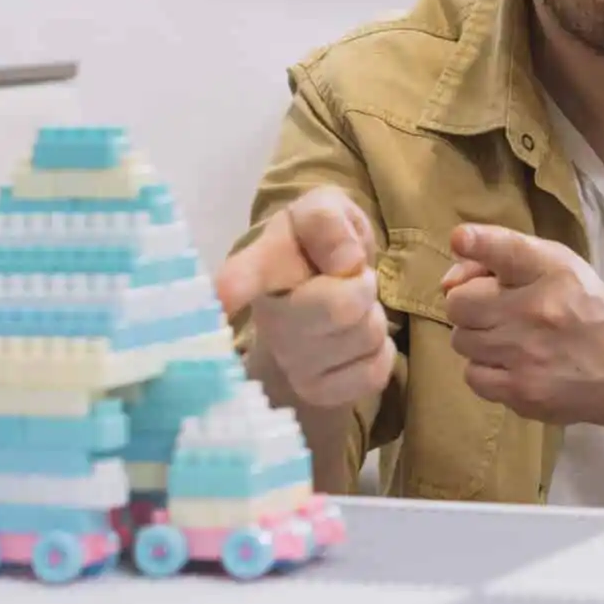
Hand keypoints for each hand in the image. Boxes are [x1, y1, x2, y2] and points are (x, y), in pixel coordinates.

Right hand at [213, 187, 394, 408]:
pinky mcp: (318, 392)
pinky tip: (355, 342)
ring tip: (349, 308)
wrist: (323, 292)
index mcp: (262, 265)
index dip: (234, 288)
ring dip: (372, 316)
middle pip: (341, 307)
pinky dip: (380, 351)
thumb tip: (346, 263)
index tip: (223, 297)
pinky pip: (375, 371)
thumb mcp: (324, 211)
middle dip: (362, 285)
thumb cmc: (318, 247)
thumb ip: (327, 220)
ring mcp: (290, 363)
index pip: (243, 277)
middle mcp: (268, 320)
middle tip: (349, 278)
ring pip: (366, 336)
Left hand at [440, 224, 603, 424]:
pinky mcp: (521, 392)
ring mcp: (527, 355)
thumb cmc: (589, 311)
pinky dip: (485, 371)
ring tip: (508, 340)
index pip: (508, 250)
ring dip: (478, 339)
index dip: (479, 243)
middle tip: (495, 312)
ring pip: (461, 340)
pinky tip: (511, 365)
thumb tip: (448, 280)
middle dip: (471, 306)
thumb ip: (505, 258)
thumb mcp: (562, 268)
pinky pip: (472, 375)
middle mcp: (538, 310)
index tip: (461, 239)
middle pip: (460, 303)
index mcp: (554, 271)